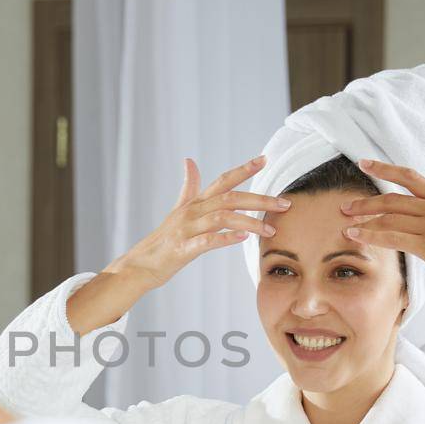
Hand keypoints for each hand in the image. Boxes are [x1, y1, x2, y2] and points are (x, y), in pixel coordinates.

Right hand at [108, 156, 288, 288]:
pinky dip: (226, 238)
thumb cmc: (162, 240)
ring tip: (271, 229)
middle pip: (229, 198)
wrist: (139, 265)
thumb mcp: (177, 210)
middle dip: (259, 199)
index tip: (265, 159)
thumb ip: (188, 187)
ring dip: (250, 221)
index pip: (222, 181)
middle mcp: (191, 212)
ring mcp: (186, 230)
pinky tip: (243, 237)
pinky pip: (207, 241)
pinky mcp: (182, 249)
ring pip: (222, 217)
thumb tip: (190, 160)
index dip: (243, 169)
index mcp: (194, 203)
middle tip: (285, 203)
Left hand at [338, 158, 424, 295]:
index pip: (410, 177)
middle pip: (392, 199)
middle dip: (365, 202)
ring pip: (389, 218)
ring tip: (346, 224)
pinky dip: (371, 236)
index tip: (364, 163)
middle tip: (346, 206)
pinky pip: (392, 237)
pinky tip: (356, 237)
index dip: (384, 169)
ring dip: (364, 220)